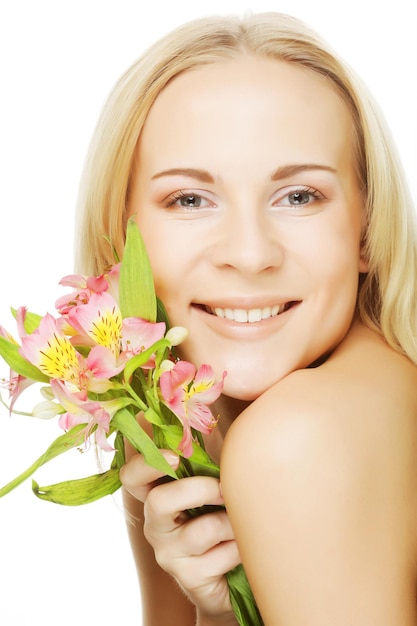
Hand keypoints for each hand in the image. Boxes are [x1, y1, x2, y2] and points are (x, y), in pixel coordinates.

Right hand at [120, 451, 240, 623]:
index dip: (146, 464)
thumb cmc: (226, 510)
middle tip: (225, 488)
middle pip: (158, 502)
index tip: (176, 456)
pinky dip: (241, 547)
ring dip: (231, 522)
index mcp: (157, 493)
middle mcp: (155, 524)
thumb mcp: (215, 477)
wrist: (240, 569)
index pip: (131, 477)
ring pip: (200, 531)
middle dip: (199, 489)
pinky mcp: (190, 579)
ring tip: (243, 522)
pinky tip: (243, 548)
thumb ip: (206, 450)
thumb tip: (203, 410)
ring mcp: (169, 554)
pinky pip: (222, 555)